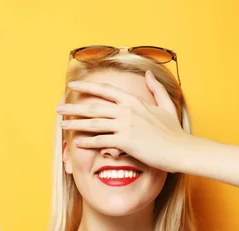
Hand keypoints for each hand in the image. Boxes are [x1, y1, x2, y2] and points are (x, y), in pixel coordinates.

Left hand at [55, 70, 191, 172]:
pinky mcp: (125, 142)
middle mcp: (127, 110)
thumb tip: (148, 73)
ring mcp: (125, 125)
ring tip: (61, 126)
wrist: (181, 149)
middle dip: (73, 107)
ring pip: (94, 122)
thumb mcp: (167, 107)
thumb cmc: (174, 133)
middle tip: (58, 108)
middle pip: (94, 106)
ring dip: (75, 124)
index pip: (106, 90)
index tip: (72, 86)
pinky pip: (101, 141)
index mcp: (134, 101)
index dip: (87, 87)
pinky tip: (76, 142)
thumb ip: (156, 89)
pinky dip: (87, 141)